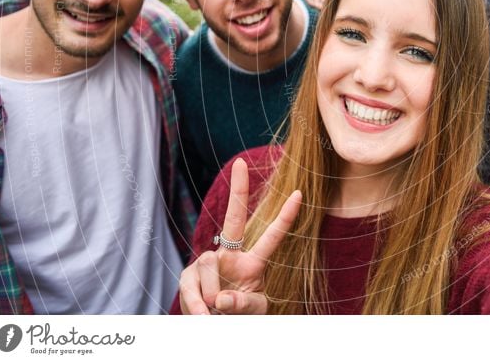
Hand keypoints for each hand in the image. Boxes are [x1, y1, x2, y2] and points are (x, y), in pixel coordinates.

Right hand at [178, 158, 301, 313]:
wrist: (213, 326)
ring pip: (209, 264)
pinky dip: (195, 305)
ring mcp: (208, 262)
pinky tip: (201, 316)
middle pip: (235, 218)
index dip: (285, 217)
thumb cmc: (239, 315)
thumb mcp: (252, 312)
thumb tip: (220, 299)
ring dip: (211, 295)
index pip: (272, 237)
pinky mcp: (189, 275)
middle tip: (241, 163)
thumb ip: (242, 306)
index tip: (300, 193)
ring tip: (214, 312)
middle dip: (238, 190)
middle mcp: (231, 255)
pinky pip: (191, 285)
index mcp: (253, 263)